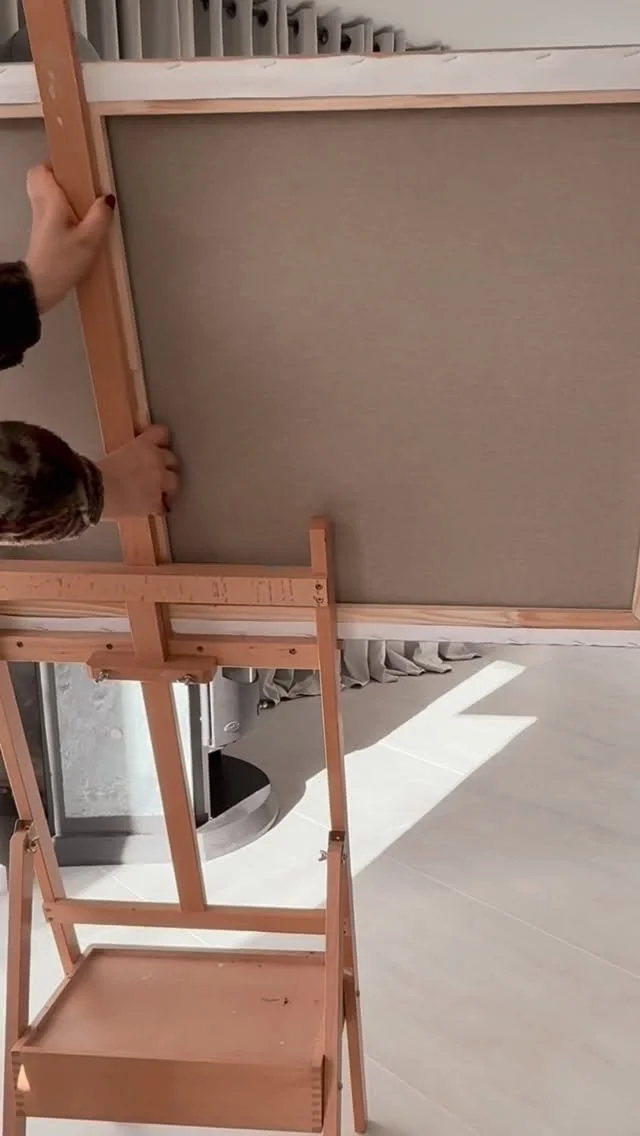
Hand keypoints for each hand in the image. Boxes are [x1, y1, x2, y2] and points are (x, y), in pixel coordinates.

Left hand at [24, 163, 114, 313]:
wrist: (41, 287)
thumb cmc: (62, 261)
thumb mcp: (89, 239)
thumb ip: (100, 216)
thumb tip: (108, 199)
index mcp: (49, 200)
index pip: (40, 169)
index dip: (55, 165)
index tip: (74, 169)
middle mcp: (40, 207)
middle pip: (39, 180)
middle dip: (57, 179)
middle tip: (78, 185)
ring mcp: (39, 221)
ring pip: (45, 197)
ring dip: (61, 196)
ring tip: (83, 205)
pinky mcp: (43, 235)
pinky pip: (50, 213)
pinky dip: (62, 213)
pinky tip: (79, 225)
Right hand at [98, 426, 179, 518]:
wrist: (96, 492)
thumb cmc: (95, 473)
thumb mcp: (111, 456)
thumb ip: (125, 455)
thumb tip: (122, 462)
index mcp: (143, 445)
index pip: (161, 433)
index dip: (159, 439)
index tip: (157, 443)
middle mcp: (156, 461)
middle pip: (172, 459)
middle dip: (166, 465)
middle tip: (158, 472)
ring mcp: (159, 482)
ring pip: (174, 482)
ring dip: (168, 487)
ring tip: (162, 493)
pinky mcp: (156, 502)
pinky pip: (163, 506)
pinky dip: (158, 508)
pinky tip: (153, 510)